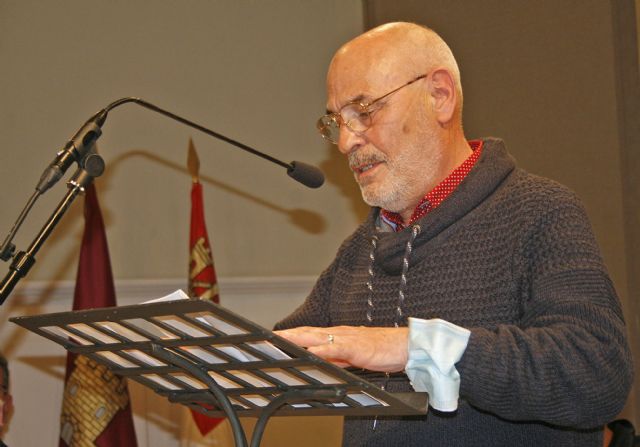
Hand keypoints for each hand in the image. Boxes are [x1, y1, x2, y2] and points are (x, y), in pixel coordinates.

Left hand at [275, 326, 408, 372]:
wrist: (404, 346)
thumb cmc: (381, 350)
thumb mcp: (353, 356)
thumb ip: (337, 358)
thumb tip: (319, 362)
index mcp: (337, 335)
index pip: (309, 333)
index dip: (291, 334)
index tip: (274, 337)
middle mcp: (338, 333)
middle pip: (307, 332)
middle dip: (287, 334)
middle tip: (268, 337)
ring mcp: (346, 339)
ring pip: (316, 336)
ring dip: (297, 338)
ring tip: (280, 341)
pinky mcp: (355, 347)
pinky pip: (334, 349)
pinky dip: (320, 351)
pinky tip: (309, 353)